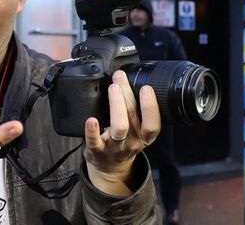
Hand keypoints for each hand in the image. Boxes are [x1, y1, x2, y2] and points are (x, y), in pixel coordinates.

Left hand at [83, 70, 159, 195]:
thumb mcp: (138, 130)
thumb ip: (137, 109)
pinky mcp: (97, 150)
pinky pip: (95, 141)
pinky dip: (92, 130)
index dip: (151, 106)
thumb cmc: (125, 141)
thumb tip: (131, 77)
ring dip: (116, 106)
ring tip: (112, 88)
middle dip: (128, 94)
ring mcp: (115, 147)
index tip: (146, 87)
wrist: (109, 167)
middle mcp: (132, 141)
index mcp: (144, 136)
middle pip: (133, 117)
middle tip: (120, 76)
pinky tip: (91, 119)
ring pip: (119, 128)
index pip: (153, 124)